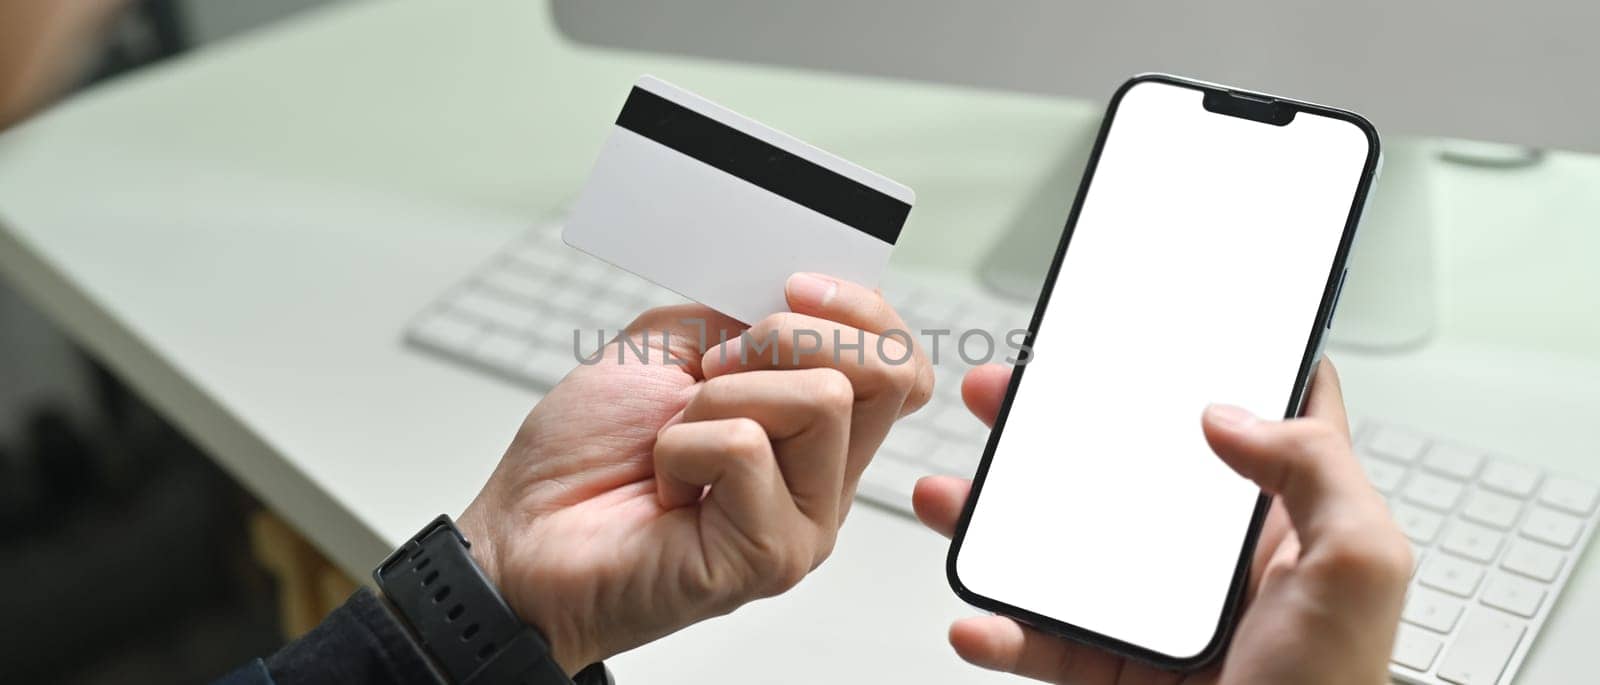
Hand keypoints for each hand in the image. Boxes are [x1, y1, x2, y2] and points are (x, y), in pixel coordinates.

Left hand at [457, 273, 930, 673]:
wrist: (520, 537)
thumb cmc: (585, 457)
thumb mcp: (670, 347)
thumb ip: (743, 316)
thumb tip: (800, 290)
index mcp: (811, 428)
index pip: (901, 365)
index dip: (864, 311)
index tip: (794, 284)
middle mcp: (823, 478)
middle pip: (887, 373)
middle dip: (793, 334)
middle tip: (716, 364)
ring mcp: (805, 522)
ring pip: (822, 400)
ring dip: (719, 396)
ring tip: (673, 437)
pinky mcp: (772, 556)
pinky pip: (749, 449)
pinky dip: (684, 446)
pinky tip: (664, 485)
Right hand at [914, 360, 1410, 684]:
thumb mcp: (1361, 569)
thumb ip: (1316, 472)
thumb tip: (1231, 415)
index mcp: (1278, 524)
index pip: (1254, 422)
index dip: (1218, 368)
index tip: (1158, 327)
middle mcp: (1208, 565)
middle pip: (1120, 473)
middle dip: (1051, 429)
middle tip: (1004, 396)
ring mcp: (1152, 618)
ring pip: (1058, 552)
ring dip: (993, 522)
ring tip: (949, 499)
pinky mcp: (1112, 672)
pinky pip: (1039, 643)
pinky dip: (997, 631)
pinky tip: (977, 619)